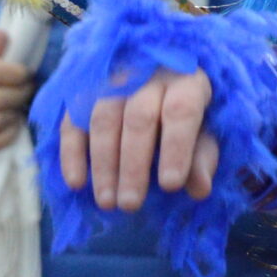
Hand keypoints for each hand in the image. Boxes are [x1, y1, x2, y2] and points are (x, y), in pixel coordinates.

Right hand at [58, 68, 216, 210]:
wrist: (155, 72)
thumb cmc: (185, 110)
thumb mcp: (205, 129)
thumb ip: (202, 156)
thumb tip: (200, 189)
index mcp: (186, 81)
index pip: (181, 110)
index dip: (176, 148)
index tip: (170, 185)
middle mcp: (148, 75)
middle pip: (138, 118)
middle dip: (133, 165)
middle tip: (130, 204)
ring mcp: (112, 80)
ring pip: (103, 120)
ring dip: (103, 165)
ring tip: (107, 201)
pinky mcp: (83, 92)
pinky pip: (72, 121)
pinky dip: (72, 153)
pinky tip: (76, 182)